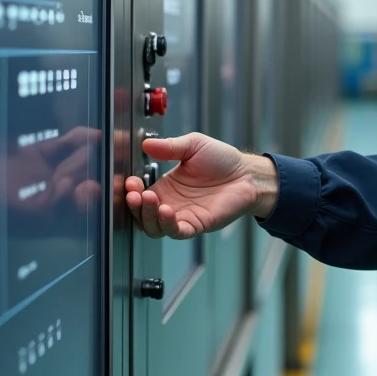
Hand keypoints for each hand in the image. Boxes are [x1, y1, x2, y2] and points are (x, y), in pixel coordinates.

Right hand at [123, 133, 278, 238]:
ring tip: (149, 198)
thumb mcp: (193, 146)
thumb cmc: (222, 160)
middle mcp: (171, 203)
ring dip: (147, 215)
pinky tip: (166, 210)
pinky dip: (167, 224)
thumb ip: (170, 147)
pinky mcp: (196, 224)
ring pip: (154, 226)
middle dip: (134, 205)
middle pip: (142, 214)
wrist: (246, 174)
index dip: (132, 190)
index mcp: (166, 185)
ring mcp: (182, 215)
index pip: (140, 194)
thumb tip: (147, 144)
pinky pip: (176, 231)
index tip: (130, 181)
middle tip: (135, 193)